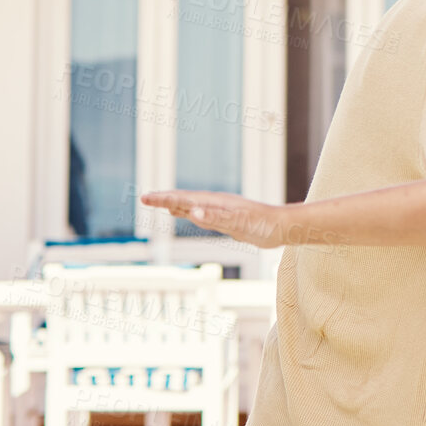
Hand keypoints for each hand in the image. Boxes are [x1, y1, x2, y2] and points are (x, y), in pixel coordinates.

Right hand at [139, 190, 289, 246]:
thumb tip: (192, 212)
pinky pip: (201, 215)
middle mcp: (216, 204)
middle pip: (184, 199)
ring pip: (191, 206)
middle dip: (164, 199)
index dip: (164, 199)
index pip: (183, 199)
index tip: (145, 198)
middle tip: (143, 198)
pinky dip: (188, 213)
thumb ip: (215, 217)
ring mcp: (221, 212)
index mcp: (215, 203)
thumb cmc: (263, 225)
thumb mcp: (239, 222)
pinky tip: (185, 214)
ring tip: (158, 203)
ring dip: (174, 204)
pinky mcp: (227, 221)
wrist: (283, 228)